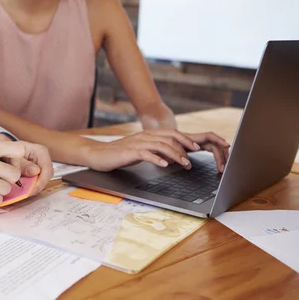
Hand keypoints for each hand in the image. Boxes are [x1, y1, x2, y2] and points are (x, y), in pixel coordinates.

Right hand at [80, 129, 229, 171]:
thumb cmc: (120, 155)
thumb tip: (172, 158)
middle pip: (170, 138)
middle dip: (185, 146)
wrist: (99, 155)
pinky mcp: (130, 152)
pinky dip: (157, 159)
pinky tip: (164, 166)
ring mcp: (137, 143)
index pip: (172, 134)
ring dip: (175, 155)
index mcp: (149, 135)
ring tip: (185, 164)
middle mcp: (145, 136)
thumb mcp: (141, 152)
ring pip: (161, 146)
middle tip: (196, 156)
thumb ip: (156, 152)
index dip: (187, 139)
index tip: (199, 148)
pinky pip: (146, 154)